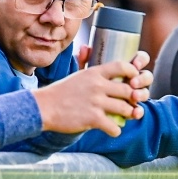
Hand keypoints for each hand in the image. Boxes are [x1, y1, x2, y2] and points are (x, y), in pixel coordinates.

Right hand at [36, 52, 152, 136]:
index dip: (133, 73)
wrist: (44, 107)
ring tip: (122, 118)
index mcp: (94, 73)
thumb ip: (86, 63)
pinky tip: (111, 130)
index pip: (123, 66)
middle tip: (130, 104)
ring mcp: (96, 102)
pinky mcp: (93, 119)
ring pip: (125, 109)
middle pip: (129, 90)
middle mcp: (97, 86)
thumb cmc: (60, 92)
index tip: (133, 80)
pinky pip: (115, 127)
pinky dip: (115, 131)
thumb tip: (87, 47)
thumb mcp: (76, 74)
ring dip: (127, 115)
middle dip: (133, 99)